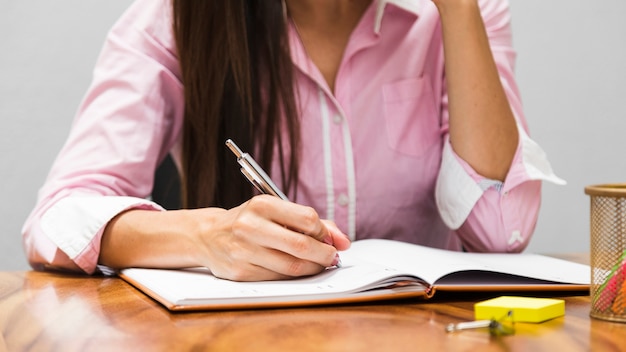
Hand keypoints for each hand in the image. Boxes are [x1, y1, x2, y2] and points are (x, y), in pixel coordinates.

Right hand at [194, 195, 350, 280]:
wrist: (207, 235)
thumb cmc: (249, 221)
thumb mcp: (274, 211)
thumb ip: (310, 222)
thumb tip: (343, 241)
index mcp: (261, 205)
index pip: (307, 218)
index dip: (325, 232)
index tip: (330, 238)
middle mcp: (250, 226)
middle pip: (302, 245)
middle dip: (325, 254)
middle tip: (332, 256)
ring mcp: (244, 251)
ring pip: (292, 266)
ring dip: (313, 268)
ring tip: (318, 264)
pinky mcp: (241, 272)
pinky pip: (279, 278)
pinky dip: (295, 276)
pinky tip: (298, 269)